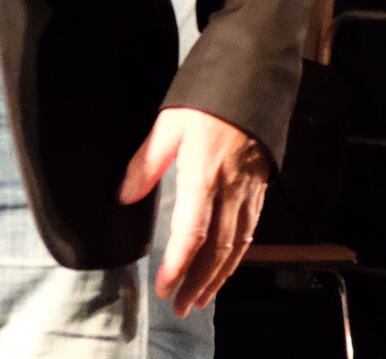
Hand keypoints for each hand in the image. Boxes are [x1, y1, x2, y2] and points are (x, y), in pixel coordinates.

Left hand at [119, 106, 271, 317]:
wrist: (254, 80)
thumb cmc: (210, 99)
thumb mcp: (169, 124)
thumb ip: (146, 163)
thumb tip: (125, 196)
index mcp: (204, 174)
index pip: (192, 232)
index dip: (178, 264)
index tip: (164, 286)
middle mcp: (230, 187)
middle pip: (218, 248)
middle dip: (199, 282)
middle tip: (181, 306)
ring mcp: (249, 188)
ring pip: (238, 243)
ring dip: (219, 275)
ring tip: (202, 297)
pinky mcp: (260, 184)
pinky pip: (251, 228)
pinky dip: (238, 254)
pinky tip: (227, 265)